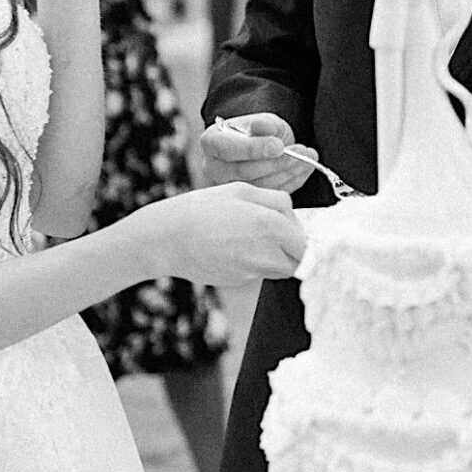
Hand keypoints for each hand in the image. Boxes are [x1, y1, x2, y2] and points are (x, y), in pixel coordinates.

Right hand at [132, 182, 306, 284]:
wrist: (166, 238)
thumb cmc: (200, 209)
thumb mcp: (241, 190)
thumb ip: (276, 200)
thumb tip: (293, 214)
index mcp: (270, 225)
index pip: (305, 241)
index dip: (301, 234)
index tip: (293, 228)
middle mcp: (265, 253)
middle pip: (298, 261)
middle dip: (293, 250)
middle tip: (277, 235)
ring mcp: (251, 271)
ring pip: (280, 269)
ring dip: (277, 257)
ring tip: (252, 239)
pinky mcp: (238, 281)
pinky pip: (257, 272)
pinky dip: (253, 263)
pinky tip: (232, 248)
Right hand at [198, 113, 319, 191]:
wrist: (262, 146)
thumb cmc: (259, 132)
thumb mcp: (264, 121)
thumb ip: (264, 124)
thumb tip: (264, 127)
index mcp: (211, 143)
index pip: (227, 149)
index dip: (254, 149)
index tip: (278, 145)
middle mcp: (214, 169)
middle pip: (245, 171)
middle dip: (277, 162)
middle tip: (301, 151)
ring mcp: (229, 188)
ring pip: (259, 185)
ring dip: (288, 172)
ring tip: (308, 157)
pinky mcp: (247, 201)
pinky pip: (270, 195)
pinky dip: (292, 181)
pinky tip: (304, 168)